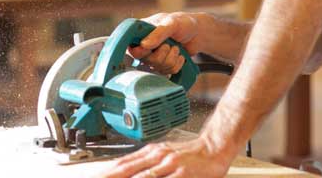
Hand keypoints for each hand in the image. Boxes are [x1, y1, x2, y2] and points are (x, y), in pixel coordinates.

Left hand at [96, 136, 232, 177]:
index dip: (107, 173)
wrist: (215, 147)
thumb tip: (123, 169)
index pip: (122, 164)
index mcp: (150, 152)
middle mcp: (157, 157)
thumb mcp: (163, 154)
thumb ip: (144, 164)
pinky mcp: (182, 175)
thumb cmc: (189, 155)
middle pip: (127, 171)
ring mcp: (169, 165)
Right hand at [129, 12, 212, 74]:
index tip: (150, 48)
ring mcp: (154, 56)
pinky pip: (167, 72)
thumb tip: (143, 44)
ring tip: (176, 47)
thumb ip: (158, 33)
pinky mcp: (163, 65)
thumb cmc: (184, 23)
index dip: (140, 51)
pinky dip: (176, 64)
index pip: (131, 46)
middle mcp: (145, 45)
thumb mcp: (172, 23)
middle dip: (161, 54)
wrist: (198, 34)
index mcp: (141, 32)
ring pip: (157, 67)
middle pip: (144, 59)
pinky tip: (180, 56)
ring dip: (171, 58)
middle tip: (169, 44)